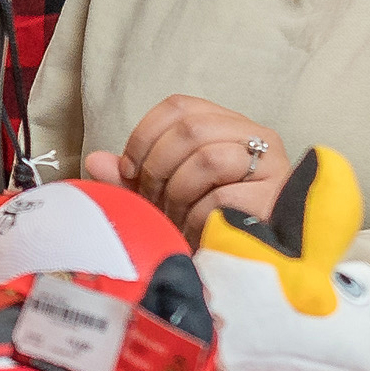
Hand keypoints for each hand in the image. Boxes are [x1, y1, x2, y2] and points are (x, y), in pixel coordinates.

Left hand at [104, 96, 288, 237]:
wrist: (256, 263)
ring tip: (176, 218)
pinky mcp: (274, 196)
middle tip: (152, 201)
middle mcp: (254, 136)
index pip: (179, 106)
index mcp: (226, 126)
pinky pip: (222, 196)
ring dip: (178, 193)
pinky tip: (197, 231)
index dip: (145, 135)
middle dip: (158, 167)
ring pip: (207, 158)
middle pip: (190, 128)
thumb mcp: (167, 196)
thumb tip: (95, 161)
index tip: (130, 171)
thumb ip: (135, 178)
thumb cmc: (211, 223)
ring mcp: (269, 164)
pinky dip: (197, 217)